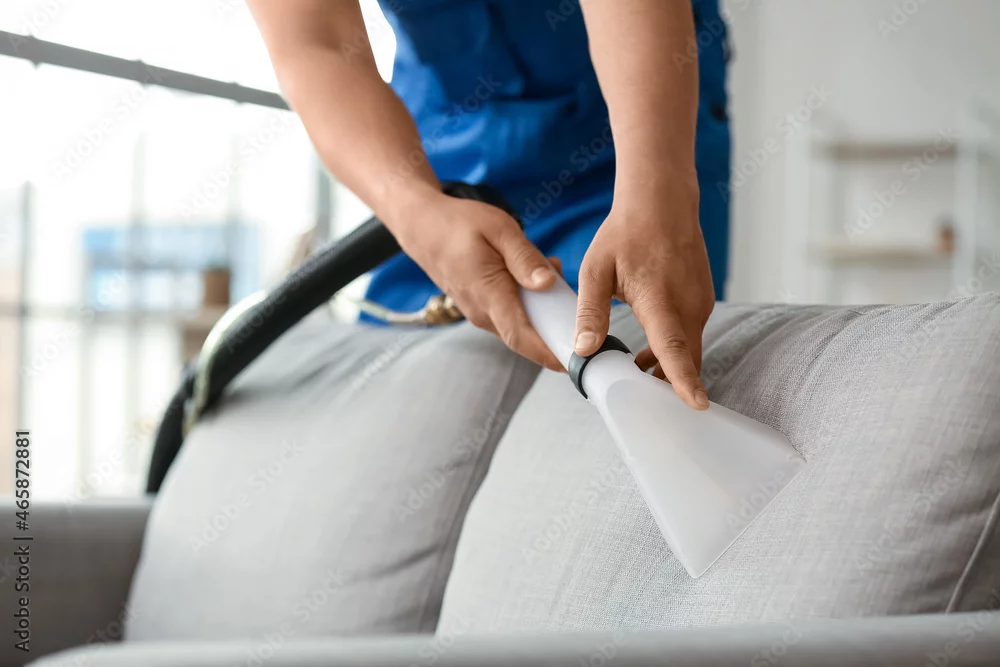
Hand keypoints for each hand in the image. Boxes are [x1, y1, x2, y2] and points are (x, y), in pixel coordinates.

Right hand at [391, 190, 564, 370]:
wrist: (422, 225)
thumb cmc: (459, 223)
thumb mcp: (499, 228)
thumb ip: (524, 257)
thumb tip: (547, 283)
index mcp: (489, 293)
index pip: (522, 336)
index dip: (549, 353)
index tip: (575, 362)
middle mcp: (482, 311)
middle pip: (525, 338)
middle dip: (556, 337)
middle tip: (586, 326)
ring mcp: (479, 313)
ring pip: (519, 327)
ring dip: (544, 317)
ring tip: (562, 290)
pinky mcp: (480, 308)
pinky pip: (510, 316)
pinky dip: (530, 308)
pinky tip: (540, 282)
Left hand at [574, 180, 714, 409]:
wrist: (661, 201)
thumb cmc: (625, 233)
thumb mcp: (596, 270)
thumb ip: (591, 312)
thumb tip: (583, 350)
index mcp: (661, 298)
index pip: (675, 348)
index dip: (684, 379)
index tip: (696, 405)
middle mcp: (689, 304)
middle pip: (687, 359)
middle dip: (670, 386)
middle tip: (641, 403)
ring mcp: (700, 302)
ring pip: (689, 349)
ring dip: (669, 366)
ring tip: (635, 374)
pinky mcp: (702, 300)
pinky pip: (691, 335)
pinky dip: (675, 349)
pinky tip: (648, 352)